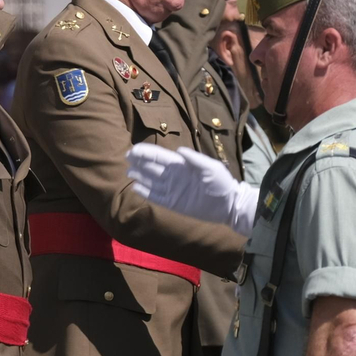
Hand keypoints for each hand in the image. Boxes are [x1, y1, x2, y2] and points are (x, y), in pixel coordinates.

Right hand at [126, 143, 258, 233]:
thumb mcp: (211, 167)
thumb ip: (195, 159)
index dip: (146, 152)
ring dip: (139, 176)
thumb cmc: (221, 183)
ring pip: (151, 181)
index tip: (133, 150)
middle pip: (151, 167)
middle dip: (139, 162)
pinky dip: (145, 192)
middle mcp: (173, 176)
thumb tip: (179, 150)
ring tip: (128, 172)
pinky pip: (156, 197)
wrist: (228, 204)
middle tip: (126, 158)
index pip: (159, 156)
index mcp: (181, 165)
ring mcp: (172, 190)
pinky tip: (135, 187)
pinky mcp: (173, 203)